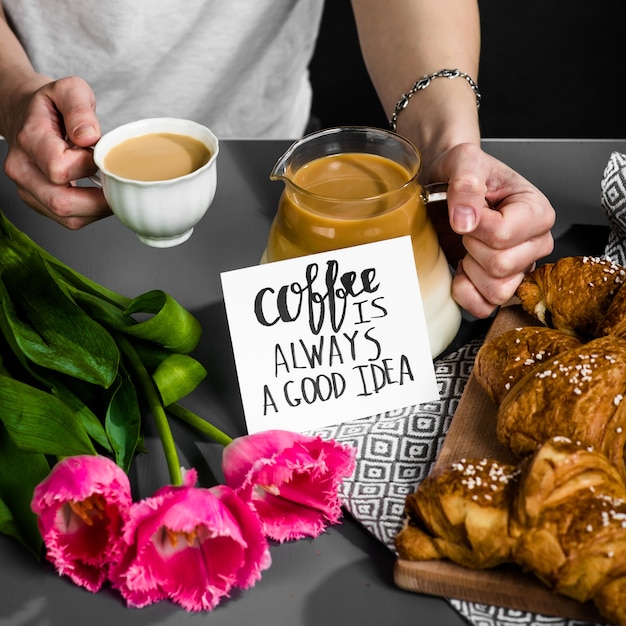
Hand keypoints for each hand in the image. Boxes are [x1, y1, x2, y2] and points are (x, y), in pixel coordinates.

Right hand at [3, 76, 110, 228]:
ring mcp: (28, 190)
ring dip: (97, 209)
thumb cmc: (52, 105)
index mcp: (29, 139)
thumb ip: (79, 108)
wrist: (27, 115)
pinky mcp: (39, 203)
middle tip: (114, 182)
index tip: (100, 154)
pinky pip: (70, 221)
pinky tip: (98, 195)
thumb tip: (88, 136)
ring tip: (107, 188)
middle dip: (98, 199)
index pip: (60, 168)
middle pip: (62, 203)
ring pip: (68, 218)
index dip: (89, 166)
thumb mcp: (69, 91)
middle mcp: (22, 169)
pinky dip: (91, 213)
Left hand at [427, 143, 554, 317]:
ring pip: (497, 291)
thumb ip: (467, 183)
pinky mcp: (499, 288)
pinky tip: (462, 268)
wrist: (443, 184)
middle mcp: (535, 244)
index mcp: (537, 212)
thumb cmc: (462, 173)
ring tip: (467, 246)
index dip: (475, 227)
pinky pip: (484, 308)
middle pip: (501, 266)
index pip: (503, 236)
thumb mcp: (463, 161)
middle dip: (472, 247)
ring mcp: (520, 270)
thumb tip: (467, 220)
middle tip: (467, 229)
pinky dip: (465, 292)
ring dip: (470, 271)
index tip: (468, 211)